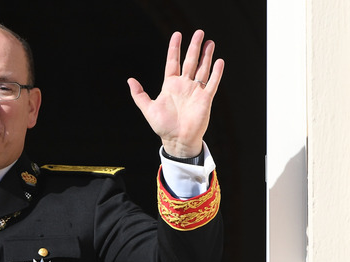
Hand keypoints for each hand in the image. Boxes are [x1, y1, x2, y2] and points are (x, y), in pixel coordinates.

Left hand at [127, 30, 223, 157]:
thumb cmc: (163, 126)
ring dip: (206, 55)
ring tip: (210, 42)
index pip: (173, 62)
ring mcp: (195, 91)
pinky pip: (212, 83)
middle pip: (190, 61)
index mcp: (170, 86)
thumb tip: (130, 80)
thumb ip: (139, 95)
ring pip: (202, 69)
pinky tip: (219, 61)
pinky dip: (216, 73)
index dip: (174, 49)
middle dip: (194, 47)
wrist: (177, 140)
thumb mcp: (148, 109)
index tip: (177, 35)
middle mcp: (184, 86)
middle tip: (199, 32)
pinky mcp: (205, 99)